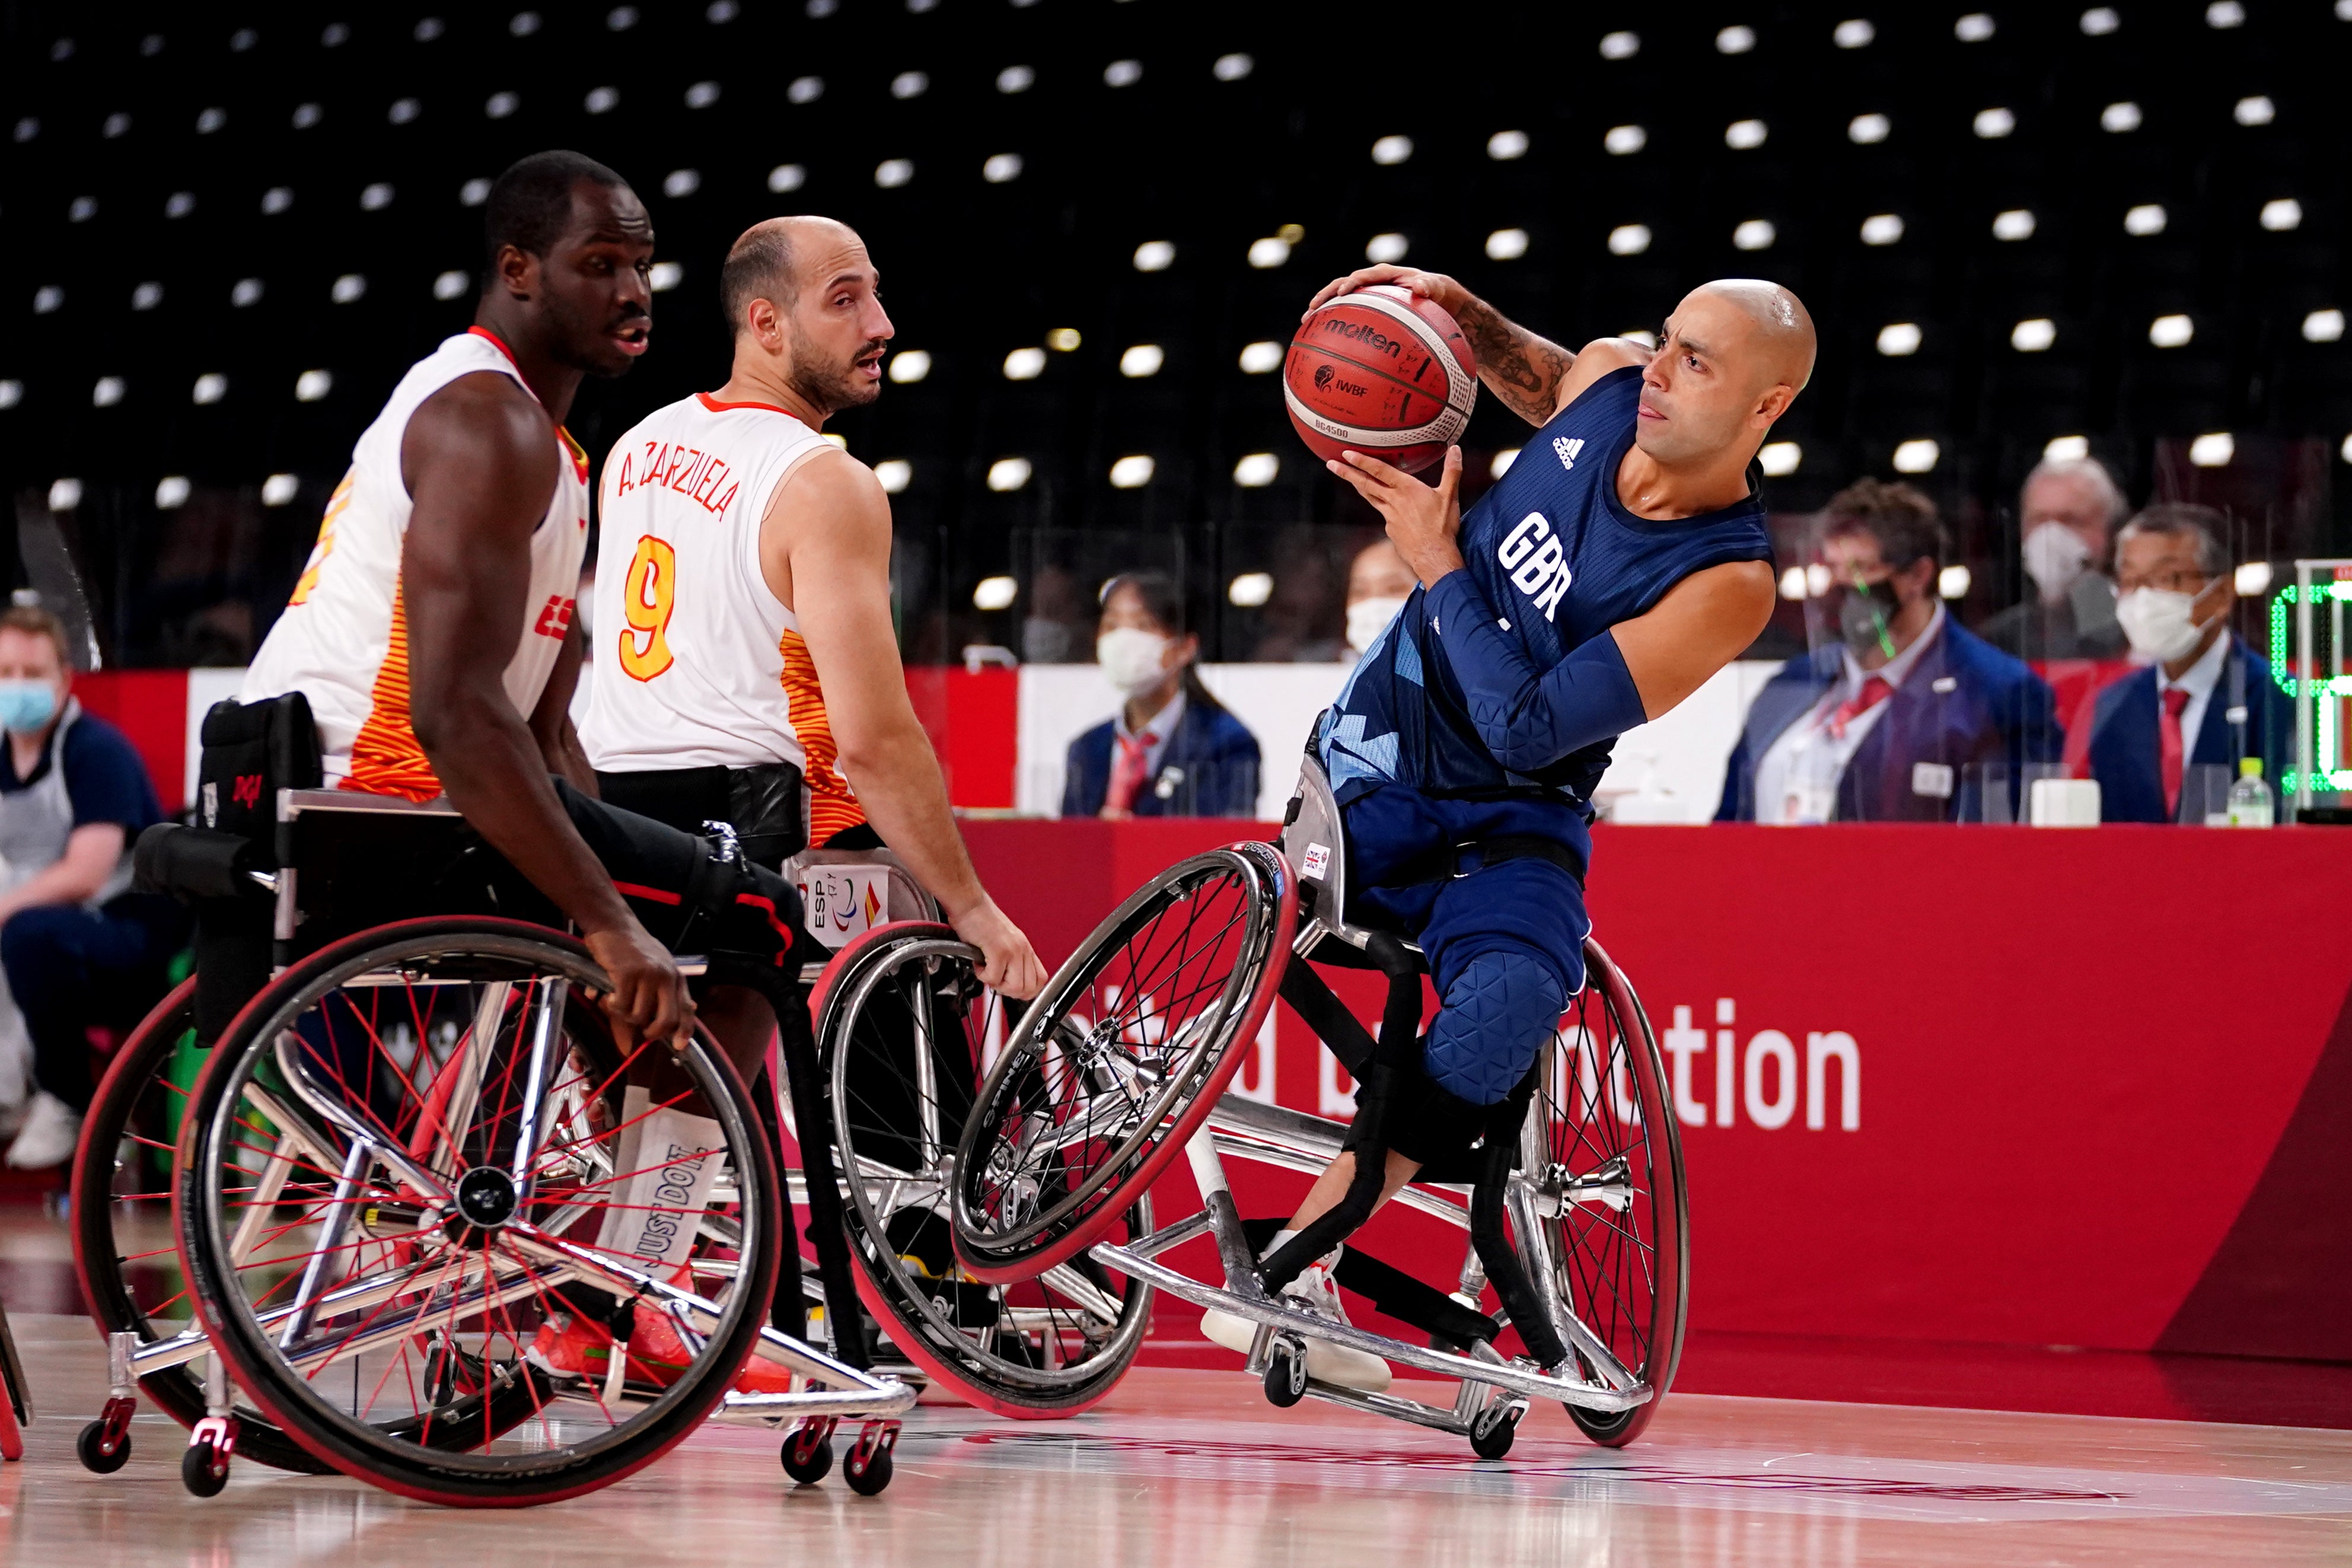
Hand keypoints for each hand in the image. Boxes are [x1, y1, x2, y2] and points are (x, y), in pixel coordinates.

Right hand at [583, 919, 695, 1053]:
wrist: (614, 925)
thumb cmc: (633, 950)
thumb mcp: (655, 968)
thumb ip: (662, 994)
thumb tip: (680, 1015)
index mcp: (676, 976)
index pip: (686, 1008)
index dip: (685, 1030)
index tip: (679, 1046)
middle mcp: (666, 976)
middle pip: (666, 1019)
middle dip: (653, 1032)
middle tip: (643, 1032)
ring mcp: (648, 975)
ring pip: (639, 1015)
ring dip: (626, 1016)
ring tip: (618, 1002)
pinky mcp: (627, 974)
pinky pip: (621, 1005)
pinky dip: (613, 1006)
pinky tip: (609, 996)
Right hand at [950, 896, 1048, 1000]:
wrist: (969, 904)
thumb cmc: (980, 920)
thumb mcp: (1005, 940)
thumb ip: (1011, 959)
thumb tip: (1009, 982)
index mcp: (1025, 948)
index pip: (1040, 980)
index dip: (1026, 991)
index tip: (1010, 987)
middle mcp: (1022, 949)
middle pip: (1029, 988)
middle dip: (1009, 991)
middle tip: (995, 980)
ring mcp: (1012, 950)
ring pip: (1014, 987)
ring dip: (996, 984)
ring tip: (986, 971)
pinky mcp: (998, 950)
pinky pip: (994, 978)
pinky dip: (983, 976)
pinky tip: (978, 963)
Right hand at [1304, 264, 1468, 319]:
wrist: (1438, 299)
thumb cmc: (1437, 293)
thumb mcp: (1437, 288)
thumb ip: (1429, 286)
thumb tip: (1419, 288)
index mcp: (1385, 274)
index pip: (1363, 276)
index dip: (1351, 283)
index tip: (1343, 293)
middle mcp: (1372, 283)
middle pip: (1342, 286)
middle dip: (1325, 296)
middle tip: (1312, 309)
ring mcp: (1367, 296)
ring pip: (1339, 300)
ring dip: (1323, 309)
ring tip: (1306, 322)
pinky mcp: (1366, 308)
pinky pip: (1348, 314)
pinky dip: (1334, 323)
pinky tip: (1322, 340)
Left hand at [1328, 446, 1465, 587]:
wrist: (1433, 556)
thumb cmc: (1442, 526)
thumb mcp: (1450, 495)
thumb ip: (1451, 471)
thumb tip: (1455, 448)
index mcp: (1406, 489)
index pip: (1380, 470)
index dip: (1362, 461)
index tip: (1346, 453)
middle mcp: (1393, 501)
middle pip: (1365, 483)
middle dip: (1347, 472)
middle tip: (1331, 463)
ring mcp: (1389, 516)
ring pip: (1370, 497)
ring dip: (1358, 486)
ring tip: (1348, 478)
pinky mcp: (1390, 529)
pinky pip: (1384, 514)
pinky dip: (1383, 507)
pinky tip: (1390, 509)